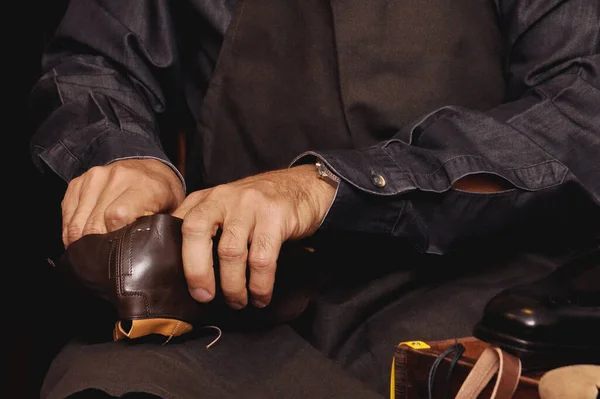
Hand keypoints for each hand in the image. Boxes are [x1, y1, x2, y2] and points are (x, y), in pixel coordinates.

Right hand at [62, 159, 184, 246]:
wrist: (149, 168)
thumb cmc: (162, 194)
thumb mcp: (172, 210)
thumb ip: (161, 229)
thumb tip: (149, 255)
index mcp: (144, 186)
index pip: (117, 216)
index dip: (114, 239)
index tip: (118, 251)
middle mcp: (118, 177)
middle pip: (94, 223)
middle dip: (96, 246)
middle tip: (103, 260)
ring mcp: (95, 177)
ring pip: (77, 221)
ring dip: (80, 241)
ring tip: (90, 253)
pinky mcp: (79, 181)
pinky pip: (67, 213)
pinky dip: (70, 230)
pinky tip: (81, 239)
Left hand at [171, 164, 336, 309]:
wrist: (303, 187)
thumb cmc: (260, 206)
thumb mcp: (226, 207)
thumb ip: (205, 228)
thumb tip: (183, 270)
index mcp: (206, 198)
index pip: (179, 225)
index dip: (175, 257)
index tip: (184, 285)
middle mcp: (223, 197)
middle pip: (196, 232)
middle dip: (197, 271)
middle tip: (204, 297)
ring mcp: (249, 205)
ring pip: (230, 252)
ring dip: (233, 286)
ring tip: (237, 302)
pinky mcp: (275, 217)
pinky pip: (262, 259)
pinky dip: (260, 285)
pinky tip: (260, 296)